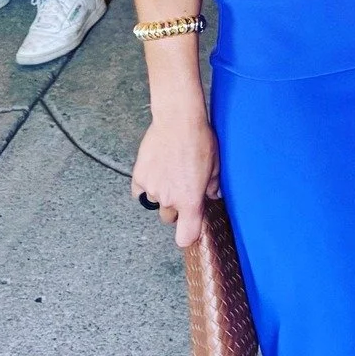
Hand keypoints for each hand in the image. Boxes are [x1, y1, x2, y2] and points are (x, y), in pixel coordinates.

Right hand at [131, 108, 220, 248]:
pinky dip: (147, 184)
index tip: (190, 228)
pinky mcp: (139, 177)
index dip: (188, 235)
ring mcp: (152, 189)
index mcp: (190, 199)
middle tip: (182, 187)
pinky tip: (156, 170)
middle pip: (169, 218)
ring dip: (162, 193)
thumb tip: (213, 195)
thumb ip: (213, 186)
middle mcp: (169, 199)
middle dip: (176, 207)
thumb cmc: (200, 139)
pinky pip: (140, 191)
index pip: (185, 236)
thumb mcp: (215, 163)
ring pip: (155, 202)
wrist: (177, 120)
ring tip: (170, 171)